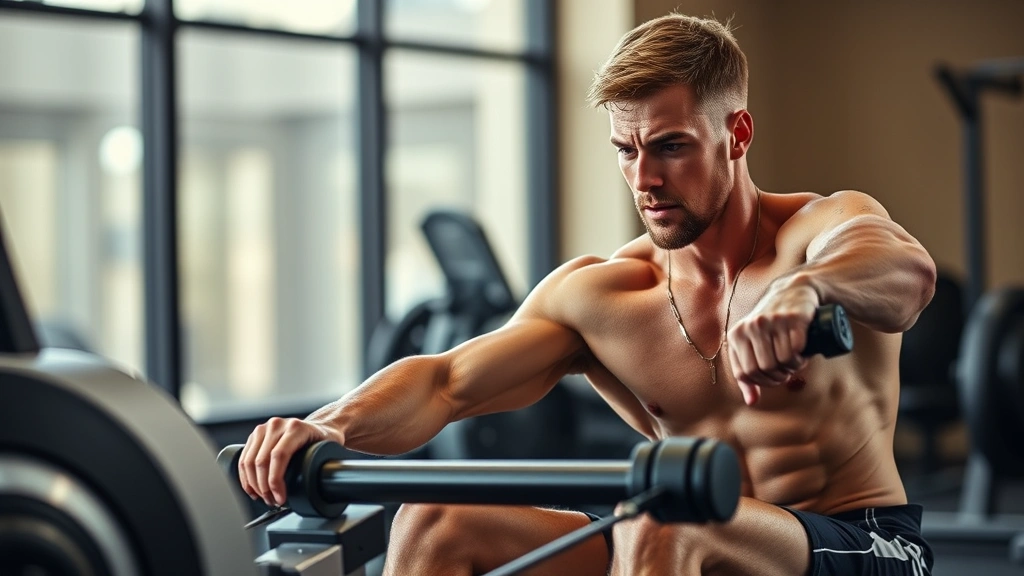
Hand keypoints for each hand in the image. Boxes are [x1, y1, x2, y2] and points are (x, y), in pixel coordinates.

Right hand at [238, 417, 333, 506]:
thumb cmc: (324, 438)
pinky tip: (253, 489)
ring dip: (254, 485)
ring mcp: (264, 429)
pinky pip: (244, 459)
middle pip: (261, 461)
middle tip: (273, 502)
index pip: (278, 456)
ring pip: (249, 462)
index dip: (275, 481)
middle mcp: (277, 425)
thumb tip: (322, 486)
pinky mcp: (255, 435)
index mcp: (296, 428)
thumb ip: (323, 464)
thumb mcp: (327, 449)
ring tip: (265, 498)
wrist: (319, 425)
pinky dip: (246, 478)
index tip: (280, 497)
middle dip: (265, 488)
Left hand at [727, 284, 819, 404]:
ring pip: (781, 360)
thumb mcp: (750, 344)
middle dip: (779, 376)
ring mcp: (772, 321)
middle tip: (787, 371)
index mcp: (736, 334)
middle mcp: (752, 326)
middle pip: (765, 368)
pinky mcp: (793, 318)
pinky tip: (801, 354)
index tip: (774, 379)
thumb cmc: (770, 325)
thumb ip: (746, 372)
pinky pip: (796, 349)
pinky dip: (801, 357)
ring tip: (795, 361)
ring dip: (792, 367)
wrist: (792, 292)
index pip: (746, 373)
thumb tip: (751, 402)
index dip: (762, 383)